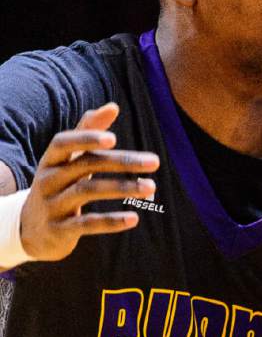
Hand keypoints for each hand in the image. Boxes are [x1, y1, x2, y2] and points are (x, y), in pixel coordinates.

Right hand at [20, 103, 159, 260]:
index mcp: (51, 160)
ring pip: (88, 192)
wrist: (32, 229)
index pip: (63, 143)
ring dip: (123, 188)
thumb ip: (88, 132)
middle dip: (122, 162)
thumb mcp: (68, 160)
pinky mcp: (60, 229)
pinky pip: (87, 224)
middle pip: (85, 166)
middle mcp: (48, 180)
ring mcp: (52, 205)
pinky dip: (111, 221)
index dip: (86, 138)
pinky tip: (134, 218)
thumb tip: (113, 106)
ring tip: (152, 187)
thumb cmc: (59, 185)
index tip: (114, 138)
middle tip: (155, 162)